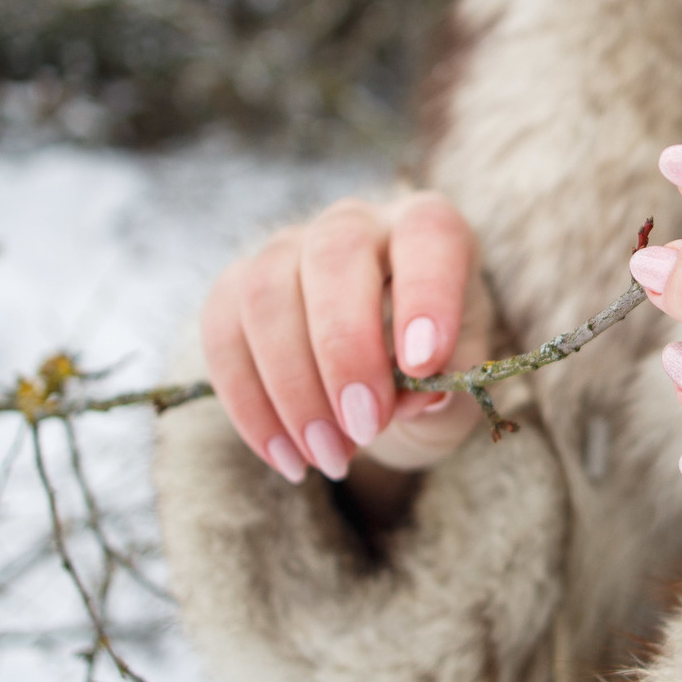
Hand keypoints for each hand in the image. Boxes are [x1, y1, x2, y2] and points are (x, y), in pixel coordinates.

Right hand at [202, 192, 490, 485]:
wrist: (381, 387)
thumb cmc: (431, 374)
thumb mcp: (458, 382)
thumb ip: (449, 383)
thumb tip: (416, 396)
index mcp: (426, 229)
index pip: (426, 234)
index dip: (425, 294)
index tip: (422, 365)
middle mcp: (354, 224)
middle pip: (334, 254)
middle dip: (345, 349)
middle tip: (366, 428)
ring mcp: (287, 249)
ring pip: (267, 293)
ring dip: (293, 387)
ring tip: (329, 456)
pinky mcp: (235, 288)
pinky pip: (222, 334)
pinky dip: (250, 405)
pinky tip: (286, 457)